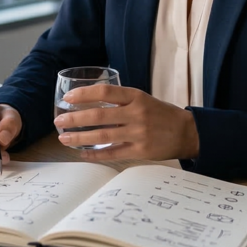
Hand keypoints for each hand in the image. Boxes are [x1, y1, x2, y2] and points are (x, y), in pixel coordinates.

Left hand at [53, 85, 198, 161]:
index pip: (105, 92)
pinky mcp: (140, 151)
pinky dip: (95, 154)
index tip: (68, 97)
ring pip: (102, 136)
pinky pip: (113, 154)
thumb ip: (120, 100)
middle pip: (99, 116)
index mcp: (136, 97)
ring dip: (79, 137)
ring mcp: (138, 134)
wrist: (187, 132)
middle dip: (75, 118)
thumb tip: (88, 103)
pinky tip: (82, 154)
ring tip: (64, 138)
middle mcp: (136, 114)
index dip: (84, 94)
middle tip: (59, 120)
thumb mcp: (143, 99)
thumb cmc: (161, 114)